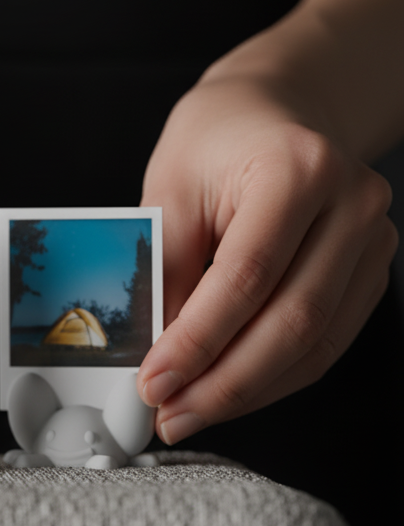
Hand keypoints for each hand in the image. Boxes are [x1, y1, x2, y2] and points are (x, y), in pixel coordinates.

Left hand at [137, 75, 396, 443]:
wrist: (273, 111)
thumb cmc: (216, 140)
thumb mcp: (170, 190)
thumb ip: (167, 270)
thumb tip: (154, 353)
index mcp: (297, 170)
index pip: (245, 277)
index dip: (197, 341)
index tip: (154, 382)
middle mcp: (351, 205)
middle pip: (291, 320)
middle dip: (223, 383)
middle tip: (170, 415)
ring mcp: (371, 240)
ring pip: (314, 343)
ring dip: (247, 390)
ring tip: (190, 411)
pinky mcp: (368, 272)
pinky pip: (324, 342)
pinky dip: (274, 376)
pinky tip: (230, 392)